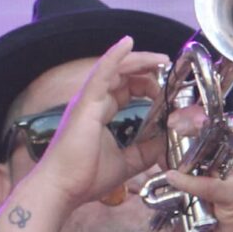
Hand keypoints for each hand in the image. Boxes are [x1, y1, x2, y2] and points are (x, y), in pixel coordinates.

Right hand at [21, 37, 173, 211]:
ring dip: (139, 60)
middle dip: (147, 69)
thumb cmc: (85, 177)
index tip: (167, 90)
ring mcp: (88, 100)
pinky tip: (127, 43)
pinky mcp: (85, 103)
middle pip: (124, 75)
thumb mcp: (127, 163)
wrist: (64, 188)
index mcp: (100, 112)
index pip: (127, 89)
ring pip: (115, 69)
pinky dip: (115, 57)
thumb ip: (146, 151)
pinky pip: (101, 73)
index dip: (147, 85)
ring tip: (161, 59)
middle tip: (168, 68)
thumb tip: (166, 141)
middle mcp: (93, 101)